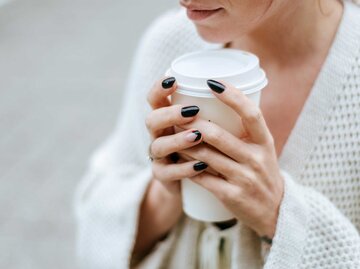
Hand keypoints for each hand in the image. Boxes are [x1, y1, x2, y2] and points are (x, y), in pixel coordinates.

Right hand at [145, 76, 208, 194]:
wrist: (190, 183)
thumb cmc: (203, 147)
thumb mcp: (205, 127)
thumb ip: (212, 111)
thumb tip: (235, 88)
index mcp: (167, 118)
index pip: (155, 99)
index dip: (159, 89)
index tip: (174, 80)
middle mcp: (159, 135)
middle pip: (152, 120)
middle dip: (169, 114)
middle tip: (192, 111)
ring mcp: (159, 156)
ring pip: (158, 146)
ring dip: (177, 140)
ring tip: (197, 136)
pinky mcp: (163, 176)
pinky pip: (168, 172)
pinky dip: (184, 168)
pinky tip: (200, 165)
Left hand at [178, 79, 284, 238]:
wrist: (275, 210)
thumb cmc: (263, 173)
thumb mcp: (263, 150)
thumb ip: (246, 131)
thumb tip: (217, 105)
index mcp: (265, 142)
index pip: (251, 113)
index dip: (232, 96)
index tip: (212, 82)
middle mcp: (256, 158)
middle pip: (217, 134)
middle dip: (192, 123)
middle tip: (177, 114)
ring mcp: (244, 178)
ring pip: (204, 155)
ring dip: (184, 143)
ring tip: (172, 134)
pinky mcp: (231, 195)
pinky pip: (202, 177)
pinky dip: (186, 166)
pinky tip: (177, 158)